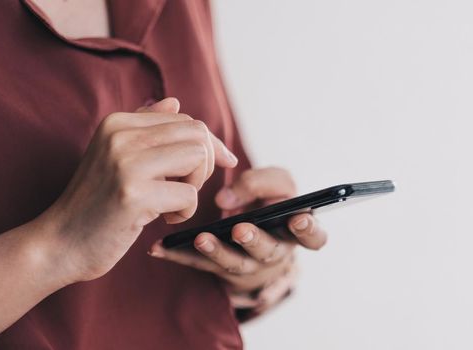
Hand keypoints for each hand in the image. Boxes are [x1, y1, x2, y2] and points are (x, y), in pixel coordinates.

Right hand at [42, 98, 237, 281]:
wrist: (60, 243)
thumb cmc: (97, 203)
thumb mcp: (118, 158)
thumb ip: (146, 130)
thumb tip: (175, 102)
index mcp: (118, 122)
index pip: (186, 120)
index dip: (208, 146)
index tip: (205, 171)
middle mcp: (120, 135)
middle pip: (198, 134)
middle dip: (205, 164)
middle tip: (184, 188)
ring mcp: (125, 163)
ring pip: (198, 158)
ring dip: (195, 186)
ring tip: (172, 202)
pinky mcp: (133, 194)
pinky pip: (190, 195)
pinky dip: (185, 212)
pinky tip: (163, 219)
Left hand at [149, 167, 327, 313]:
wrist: (251, 229)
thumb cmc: (268, 202)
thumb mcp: (274, 184)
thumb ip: (258, 182)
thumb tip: (226, 199)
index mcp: (294, 230)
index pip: (313, 237)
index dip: (309, 230)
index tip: (299, 219)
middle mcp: (275, 252)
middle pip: (269, 251)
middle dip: (255, 239)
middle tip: (241, 229)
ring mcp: (247, 265)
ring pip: (233, 263)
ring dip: (217, 251)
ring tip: (200, 238)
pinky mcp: (218, 269)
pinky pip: (198, 265)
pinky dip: (178, 256)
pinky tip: (158, 248)